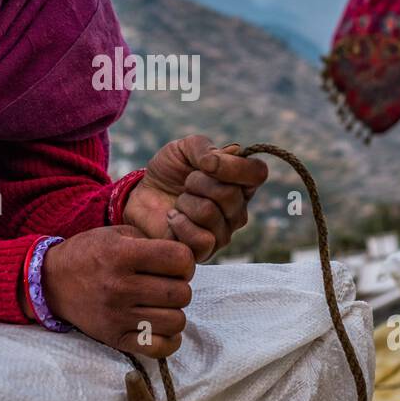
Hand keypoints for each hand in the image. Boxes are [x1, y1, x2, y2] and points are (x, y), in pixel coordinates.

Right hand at [40, 225, 194, 358]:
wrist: (52, 281)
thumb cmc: (90, 254)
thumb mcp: (117, 234)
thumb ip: (152, 242)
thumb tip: (186, 260)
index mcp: (122, 255)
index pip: (180, 259)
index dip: (185, 261)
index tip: (175, 264)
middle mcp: (119, 286)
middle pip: (181, 293)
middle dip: (180, 286)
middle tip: (166, 284)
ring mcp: (116, 316)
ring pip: (176, 321)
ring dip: (175, 312)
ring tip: (161, 305)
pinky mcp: (114, 338)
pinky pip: (159, 348)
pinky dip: (168, 339)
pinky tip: (160, 326)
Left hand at [123, 136, 268, 261]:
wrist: (142, 195)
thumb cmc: (169, 172)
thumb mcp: (184, 148)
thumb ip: (204, 148)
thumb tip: (217, 161)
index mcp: (241, 183)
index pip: (257, 173)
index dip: (233, 166)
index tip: (207, 162)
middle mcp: (238, 211)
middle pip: (230, 194)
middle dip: (198, 182)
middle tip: (186, 184)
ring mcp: (223, 234)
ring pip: (209, 213)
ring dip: (185, 202)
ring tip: (178, 203)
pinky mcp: (204, 252)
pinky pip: (201, 239)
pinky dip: (179, 223)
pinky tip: (173, 218)